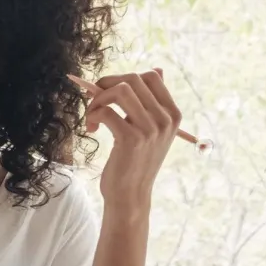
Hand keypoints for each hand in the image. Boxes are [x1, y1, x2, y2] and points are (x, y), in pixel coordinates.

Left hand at [73, 68, 180, 265]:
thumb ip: (152, 102)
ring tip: (92, 116)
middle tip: (94, 102)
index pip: (151, 76)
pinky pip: (107, 111)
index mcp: (172, 114)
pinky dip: (93, 115)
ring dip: (99, 99)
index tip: (107, 91)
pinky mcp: (132, 139)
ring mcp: (151, 129)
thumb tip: (159, 69)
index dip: (123, 77)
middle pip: (134, 78)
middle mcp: (165, 119)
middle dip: (106, 84)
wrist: (131, 196)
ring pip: (121, 90)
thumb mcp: (150, 130)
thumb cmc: (135, 162)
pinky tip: (92, 130)